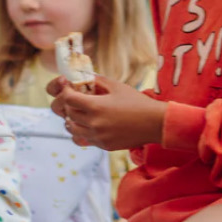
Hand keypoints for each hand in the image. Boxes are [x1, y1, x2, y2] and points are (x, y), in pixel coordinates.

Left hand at [49, 75, 165, 149]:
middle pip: (68, 114)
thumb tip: (82, 76)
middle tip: (73, 99)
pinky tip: (87, 126)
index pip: (68, 99)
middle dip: (68, 105)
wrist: (155, 124)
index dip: (65, 91)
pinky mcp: (103, 145)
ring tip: (77, 114)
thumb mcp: (117, 86)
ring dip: (71, 120)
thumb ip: (97, 80)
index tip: (67, 87)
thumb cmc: (138, 102)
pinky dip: (81, 132)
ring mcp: (98, 137)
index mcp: (96, 106)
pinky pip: (83, 140)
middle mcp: (94, 123)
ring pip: (72, 130)